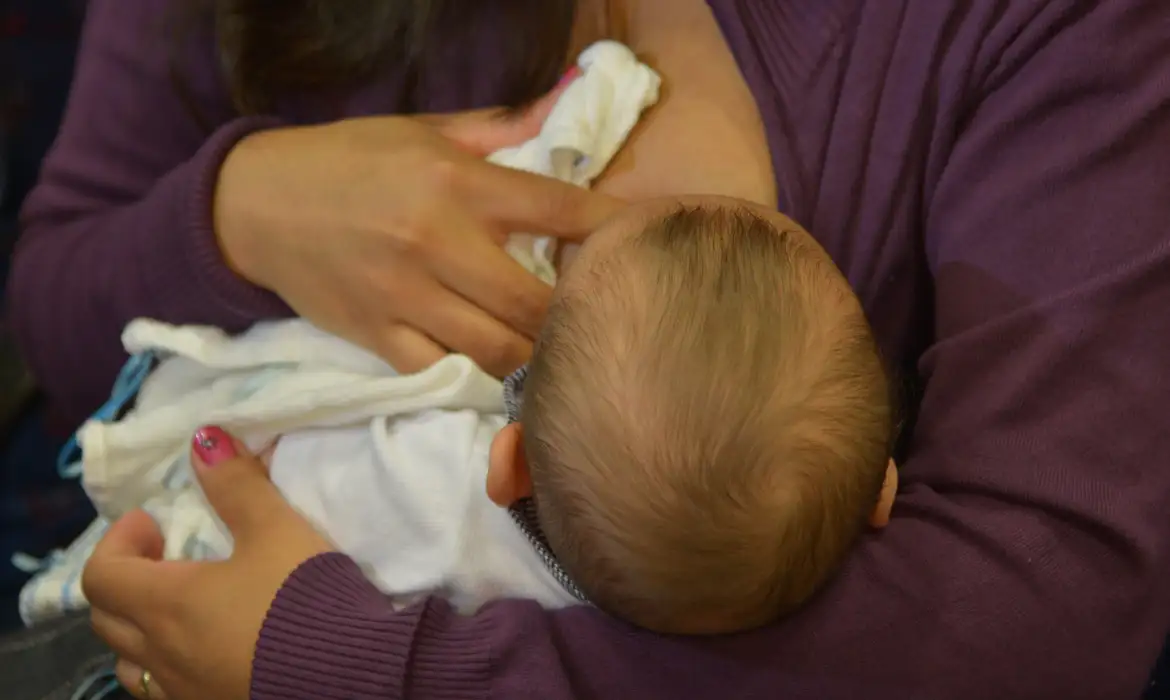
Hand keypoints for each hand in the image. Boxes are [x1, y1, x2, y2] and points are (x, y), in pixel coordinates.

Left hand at [82, 427, 333, 699]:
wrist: (348, 673)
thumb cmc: (302, 596)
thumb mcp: (276, 529)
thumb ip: (238, 484)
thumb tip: (204, 439)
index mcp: (166, 603)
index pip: (102, 574)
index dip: (119, 541)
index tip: (155, 522)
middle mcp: (162, 653)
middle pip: (107, 618)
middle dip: (125, 579)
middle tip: (165, 555)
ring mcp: (183, 690)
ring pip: (130, 662)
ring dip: (140, 629)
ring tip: (180, 608)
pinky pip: (164, 690)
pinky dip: (168, 663)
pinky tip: (208, 648)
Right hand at [214, 78, 619, 376]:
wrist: (254, 204)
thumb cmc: (347, 160)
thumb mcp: (421, 131)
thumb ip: (497, 128)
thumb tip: (562, 105)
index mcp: (458, 183)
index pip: (558, 209)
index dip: (612, 232)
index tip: (646, 248)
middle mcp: (437, 242)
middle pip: (535, 302)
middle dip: (578, 320)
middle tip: (603, 325)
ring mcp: (405, 296)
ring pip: (496, 349)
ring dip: (535, 359)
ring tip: (560, 358)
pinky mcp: (376, 335)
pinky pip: (442, 372)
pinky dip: (476, 376)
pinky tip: (498, 373)